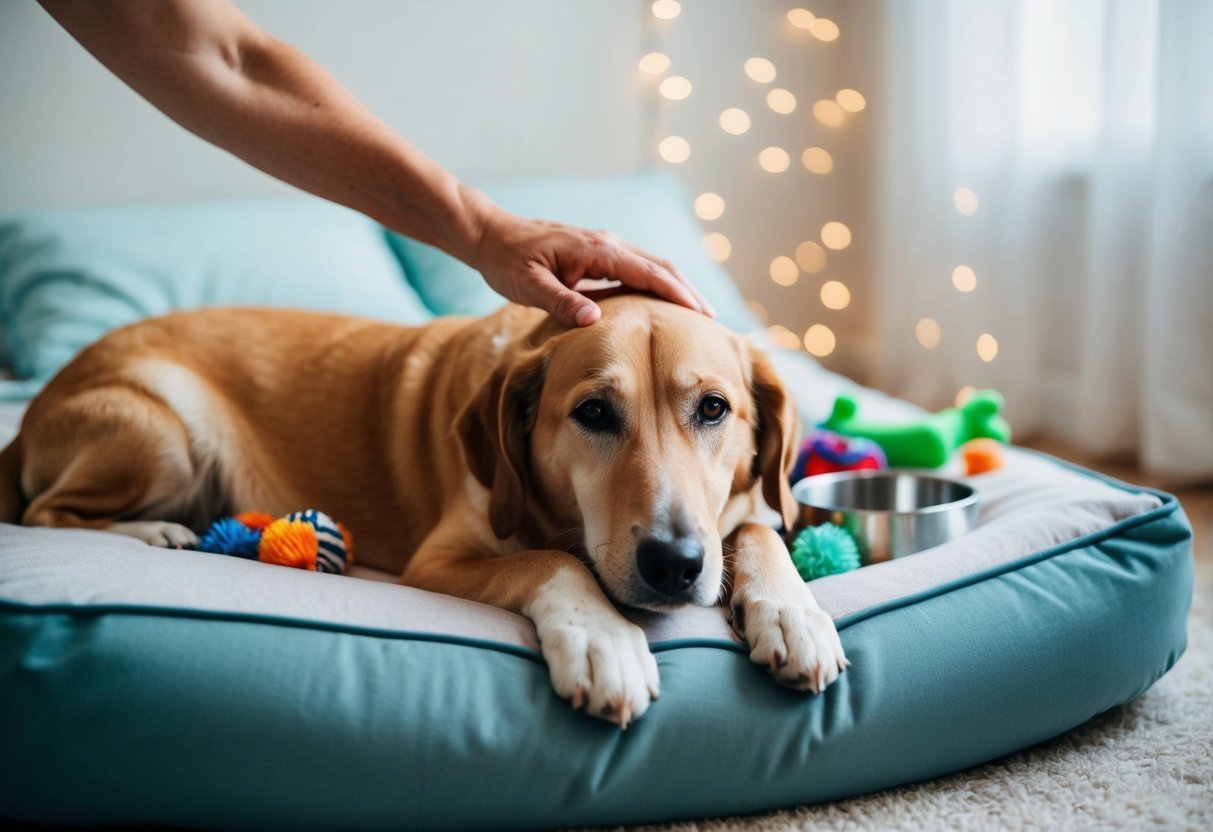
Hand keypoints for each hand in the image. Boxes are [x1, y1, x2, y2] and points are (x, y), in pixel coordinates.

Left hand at [470, 200, 714, 326]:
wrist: (492, 236)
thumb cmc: (507, 261)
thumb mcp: (528, 286)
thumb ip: (560, 303)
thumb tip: (593, 320)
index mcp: (596, 250)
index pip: (648, 271)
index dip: (677, 293)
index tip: (702, 313)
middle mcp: (607, 244)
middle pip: (660, 266)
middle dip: (688, 291)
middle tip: (712, 319)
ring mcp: (605, 247)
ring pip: (652, 265)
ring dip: (677, 287)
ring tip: (699, 314)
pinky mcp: (598, 254)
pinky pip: (636, 269)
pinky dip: (657, 284)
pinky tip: (664, 304)